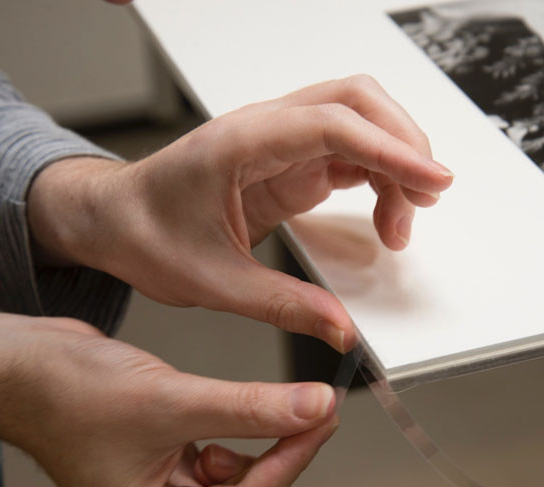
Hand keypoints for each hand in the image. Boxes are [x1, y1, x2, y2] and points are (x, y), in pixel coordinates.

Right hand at [0, 313, 337, 486]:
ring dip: (256, 458)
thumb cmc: (66, 392)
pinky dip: (237, 443)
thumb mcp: (170, 399)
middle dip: (273, 474)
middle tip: (289, 422)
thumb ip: (249, 408)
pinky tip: (221, 414)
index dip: (291, 461)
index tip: (322, 417)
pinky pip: (222, 471)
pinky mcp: (166, 467)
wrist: (21, 366)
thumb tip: (313, 408)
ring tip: (240, 417)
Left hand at [29, 75, 454, 352]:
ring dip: (394, 161)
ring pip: (359, 122)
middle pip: (357, 102)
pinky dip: (378, 176)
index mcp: (241, 144)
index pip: (332, 125)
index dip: (390, 150)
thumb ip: (282, 304)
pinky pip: (348, 153)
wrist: (112, 219)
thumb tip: (339, 327)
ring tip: (403, 222)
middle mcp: (266, 130)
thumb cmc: (144, 232)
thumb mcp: (212, 281)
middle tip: (426, 199)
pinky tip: (387, 214)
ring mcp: (279, 142)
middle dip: (403, 143)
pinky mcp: (288, 162)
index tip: (431, 181)